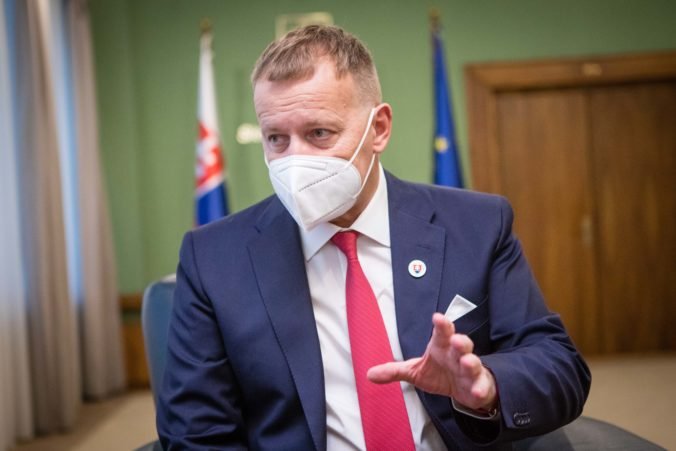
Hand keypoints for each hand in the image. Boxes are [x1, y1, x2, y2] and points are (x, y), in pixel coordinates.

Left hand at [367, 313, 497, 410]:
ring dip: (471, 361)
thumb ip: (394, 371)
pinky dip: (480, 388)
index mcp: (441, 347)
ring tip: (467, 362)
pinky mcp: (479, 385)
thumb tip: (369, 374)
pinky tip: (476, 391)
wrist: (464, 389)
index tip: (437, 317)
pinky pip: (481, 385)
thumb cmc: (440, 373)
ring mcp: (470, 369)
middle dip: (460, 341)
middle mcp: (457, 354)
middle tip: (456, 339)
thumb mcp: (416, 371)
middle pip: (461, 343)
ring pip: (473, 362)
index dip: (441, 325)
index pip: (441, 332)